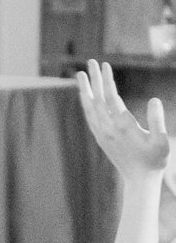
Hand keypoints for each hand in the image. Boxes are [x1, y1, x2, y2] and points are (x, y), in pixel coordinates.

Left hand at [80, 62, 169, 178]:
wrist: (139, 180)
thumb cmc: (155, 161)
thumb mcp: (162, 141)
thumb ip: (157, 120)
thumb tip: (154, 100)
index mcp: (122, 126)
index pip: (111, 97)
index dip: (107, 80)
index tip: (104, 65)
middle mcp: (108, 128)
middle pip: (97, 98)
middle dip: (94, 79)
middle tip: (90, 61)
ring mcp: (102, 133)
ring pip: (89, 107)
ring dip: (85, 89)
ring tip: (80, 74)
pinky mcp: (100, 138)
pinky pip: (89, 117)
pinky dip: (86, 104)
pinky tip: (85, 96)